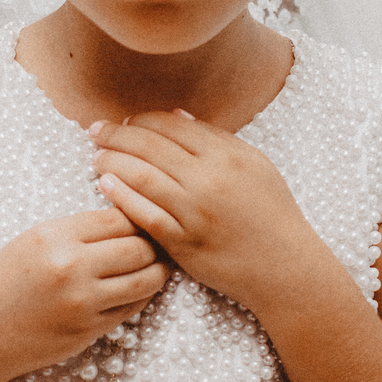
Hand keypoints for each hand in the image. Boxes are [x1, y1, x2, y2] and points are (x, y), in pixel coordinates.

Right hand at [0, 207, 168, 381]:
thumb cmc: (4, 283)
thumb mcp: (32, 242)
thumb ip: (77, 230)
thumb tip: (129, 218)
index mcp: (53, 236)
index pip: (117, 218)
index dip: (135, 218)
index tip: (140, 222)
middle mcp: (69, 267)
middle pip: (139, 247)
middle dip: (152, 245)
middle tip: (155, 244)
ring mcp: (82, 302)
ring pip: (145, 279)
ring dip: (157, 271)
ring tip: (156, 266)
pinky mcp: (89, 330)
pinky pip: (132, 308)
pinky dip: (141, 297)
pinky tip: (136, 289)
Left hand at [90, 112, 314, 309]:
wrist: (285, 266)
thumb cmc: (271, 213)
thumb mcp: (255, 165)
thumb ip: (216, 138)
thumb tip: (177, 114)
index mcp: (227, 155)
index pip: (171, 126)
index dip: (141, 120)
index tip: (124, 121)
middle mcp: (209, 180)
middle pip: (150, 147)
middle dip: (116, 135)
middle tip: (95, 132)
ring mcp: (195, 212)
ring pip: (141, 177)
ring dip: (112, 162)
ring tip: (96, 157)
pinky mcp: (184, 243)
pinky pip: (144, 215)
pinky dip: (121, 196)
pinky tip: (106, 185)